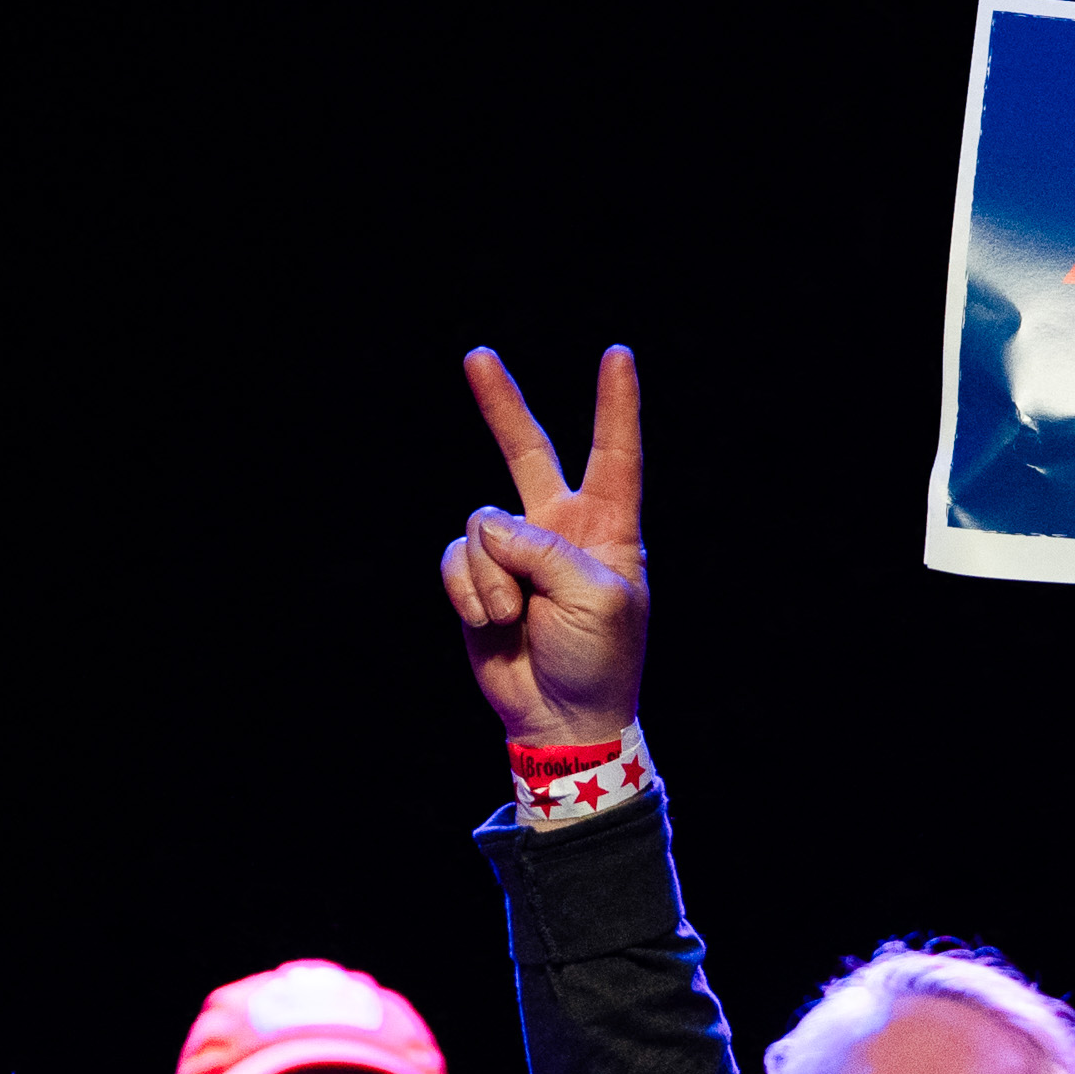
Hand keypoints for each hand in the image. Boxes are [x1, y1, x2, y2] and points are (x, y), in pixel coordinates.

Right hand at [444, 345, 649, 747]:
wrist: (561, 718)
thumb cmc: (597, 660)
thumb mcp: (595, 599)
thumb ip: (545, 550)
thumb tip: (489, 530)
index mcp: (609, 528)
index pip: (615, 455)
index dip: (615, 406)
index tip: (617, 355)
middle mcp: (560, 529)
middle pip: (527, 452)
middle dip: (501, 406)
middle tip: (477, 357)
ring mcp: (516, 552)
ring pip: (483, 524)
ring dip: (492, 576)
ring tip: (513, 617)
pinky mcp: (478, 578)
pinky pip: (457, 557)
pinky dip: (468, 590)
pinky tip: (489, 622)